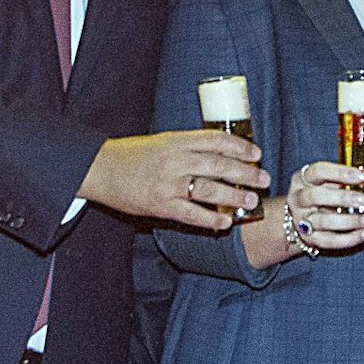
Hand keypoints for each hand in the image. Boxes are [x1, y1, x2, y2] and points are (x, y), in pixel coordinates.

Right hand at [77, 130, 268, 227]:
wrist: (100, 169)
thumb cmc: (132, 155)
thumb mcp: (162, 141)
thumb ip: (188, 146)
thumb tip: (221, 152)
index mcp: (177, 140)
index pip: (215, 140)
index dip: (240, 146)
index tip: (256, 153)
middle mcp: (175, 160)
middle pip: (218, 164)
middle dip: (245, 173)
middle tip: (263, 178)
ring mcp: (168, 184)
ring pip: (209, 189)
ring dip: (234, 196)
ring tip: (252, 201)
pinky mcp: (160, 205)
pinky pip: (191, 214)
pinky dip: (211, 219)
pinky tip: (225, 223)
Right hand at [282, 161, 363, 251]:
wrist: (303, 217)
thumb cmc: (324, 194)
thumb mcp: (338, 183)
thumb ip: (363, 180)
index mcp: (304, 178)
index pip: (319, 171)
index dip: (340, 173)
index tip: (362, 177)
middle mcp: (299, 197)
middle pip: (316, 196)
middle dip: (342, 198)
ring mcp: (301, 219)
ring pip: (322, 221)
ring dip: (348, 221)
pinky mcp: (309, 238)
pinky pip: (328, 241)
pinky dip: (348, 239)